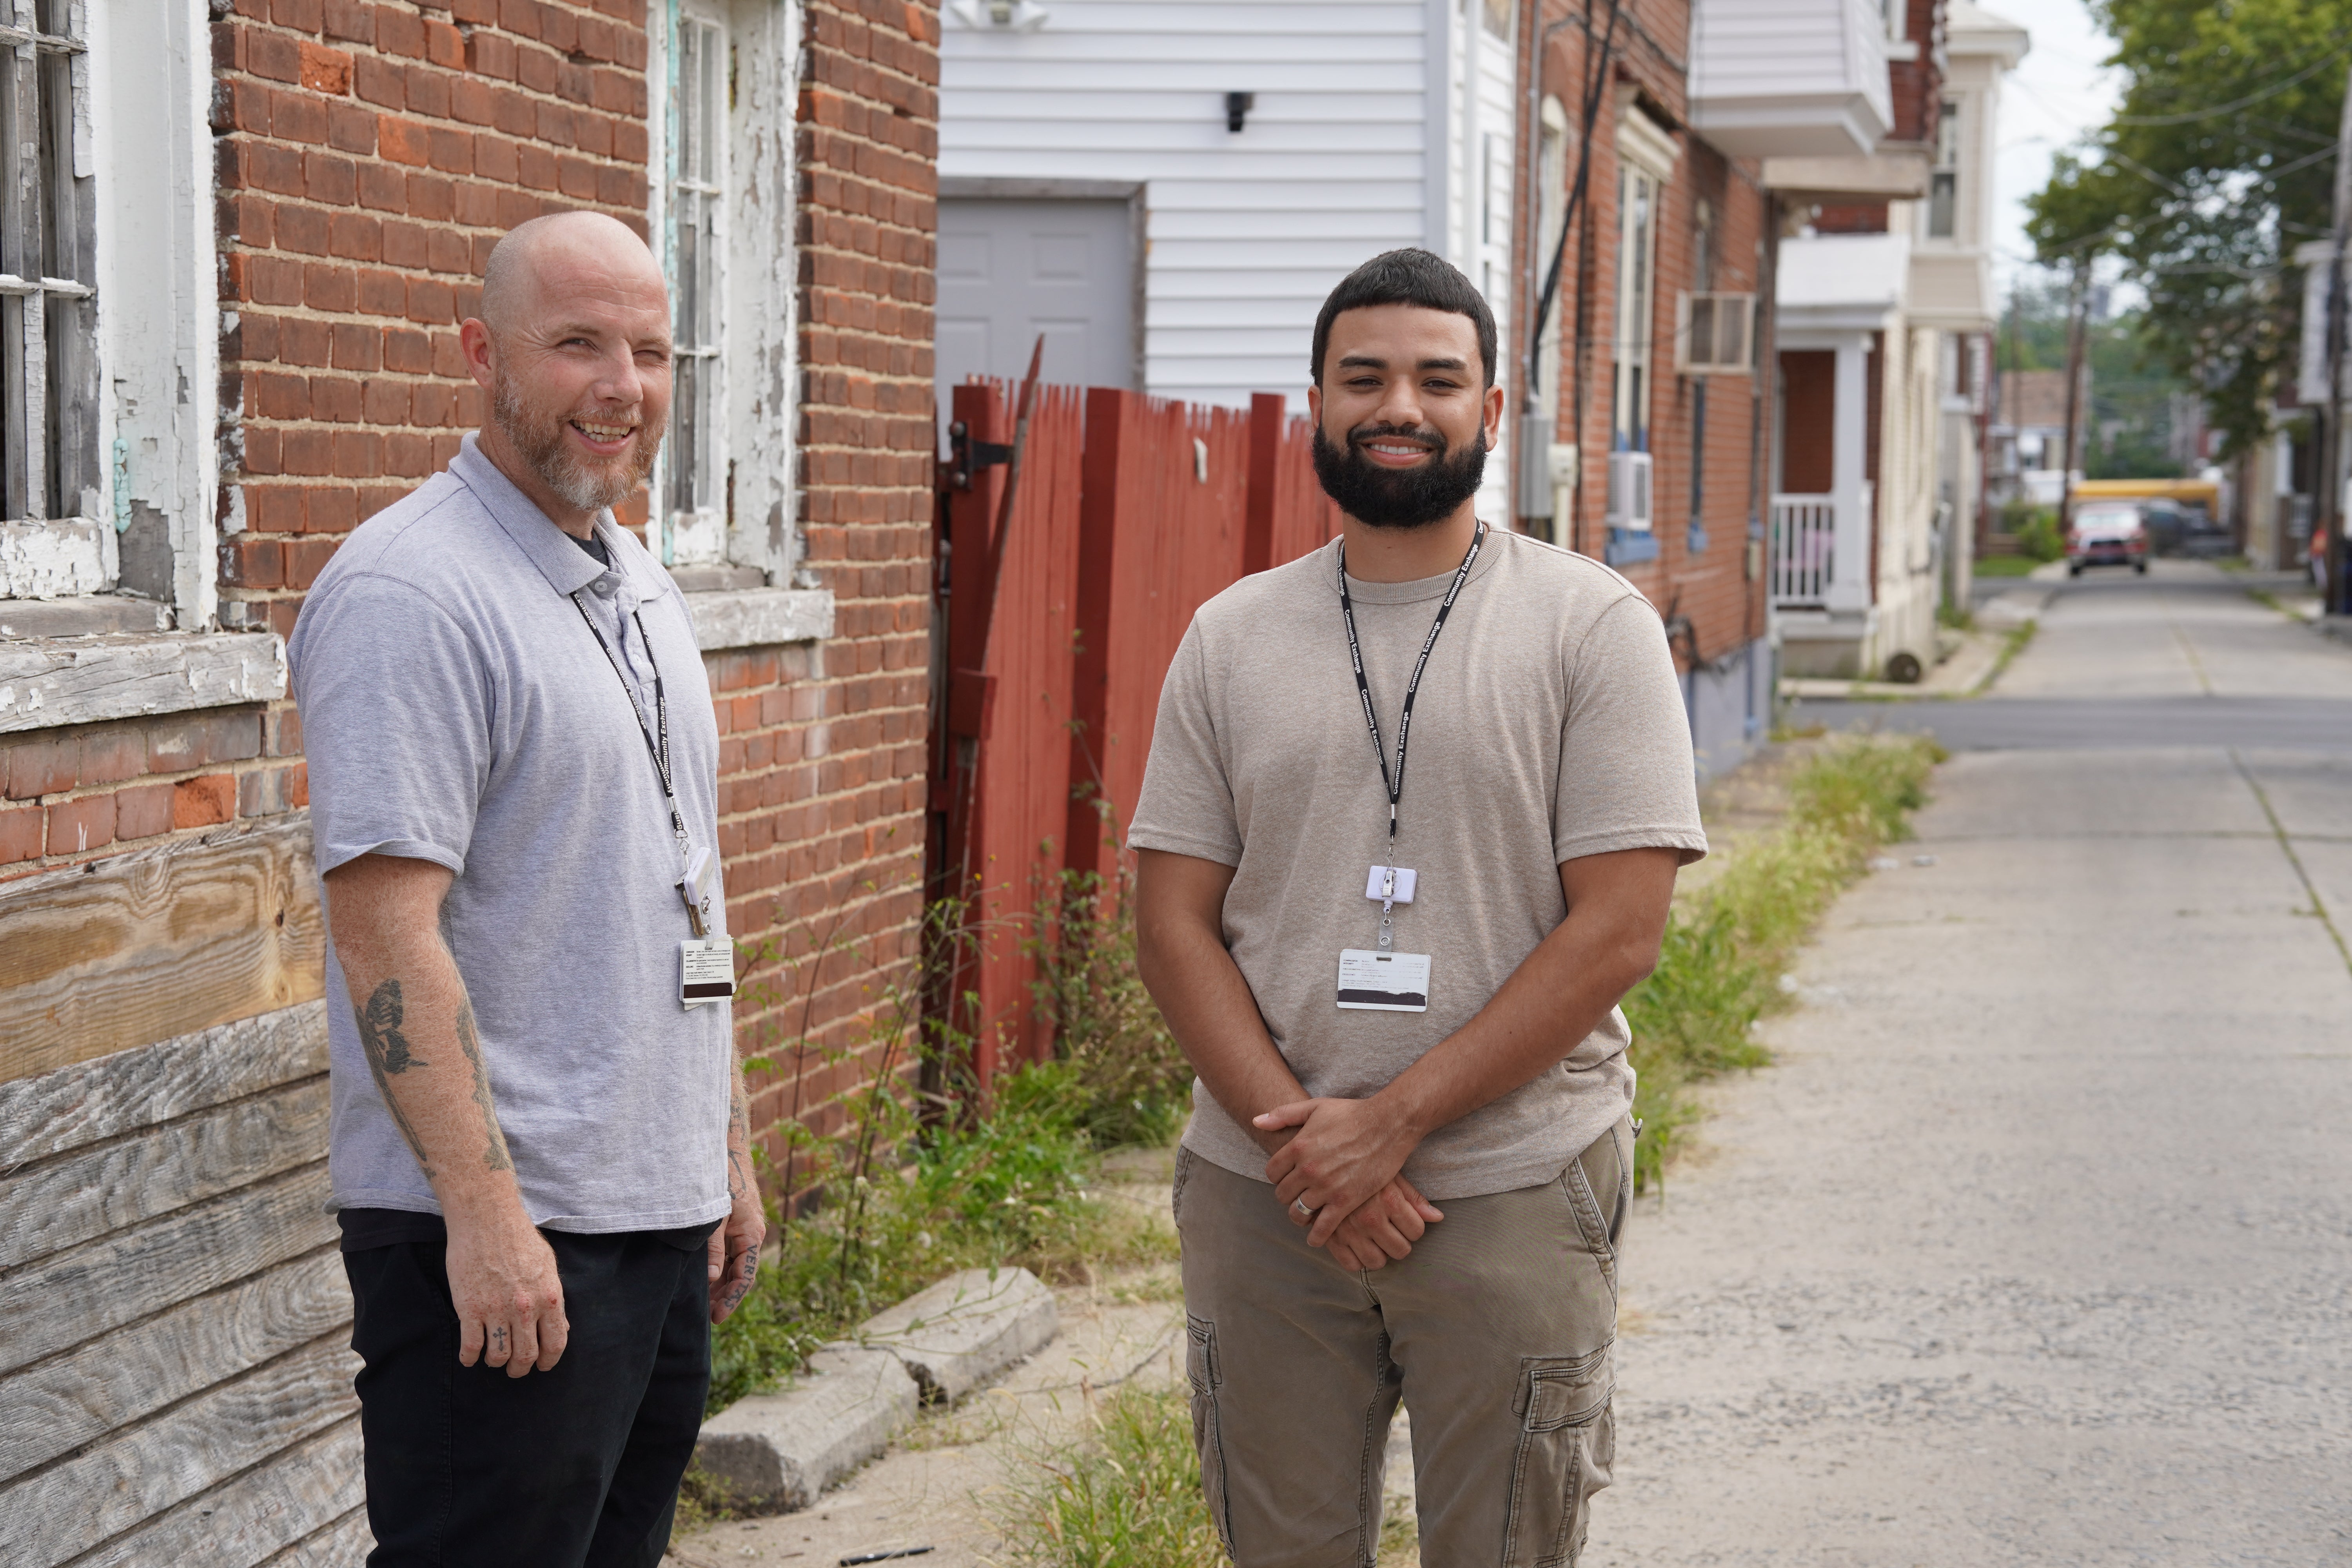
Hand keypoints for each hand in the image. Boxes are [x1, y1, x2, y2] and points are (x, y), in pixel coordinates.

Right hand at [444, 1201, 566, 1376]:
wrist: (486, 1219)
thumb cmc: (519, 1239)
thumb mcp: (548, 1266)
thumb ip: (553, 1298)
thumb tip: (560, 1327)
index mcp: (549, 1297)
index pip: (555, 1343)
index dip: (549, 1361)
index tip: (542, 1366)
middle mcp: (525, 1308)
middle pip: (526, 1356)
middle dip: (521, 1369)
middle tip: (515, 1370)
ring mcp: (496, 1310)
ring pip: (498, 1356)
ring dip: (496, 1362)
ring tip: (494, 1359)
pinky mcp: (469, 1308)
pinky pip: (470, 1347)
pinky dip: (470, 1358)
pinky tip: (470, 1357)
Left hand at [709, 1183, 765, 1324]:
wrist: (728, 1151)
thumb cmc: (722, 1181)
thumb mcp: (715, 1217)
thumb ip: (713, 1248)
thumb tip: (710, 1279)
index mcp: (752, 1235)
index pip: (745, 1277)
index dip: (731, 1299)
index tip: (716, 1317)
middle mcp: (752, 1234)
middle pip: (741, 1273)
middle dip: (726, 1295)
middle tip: (708, 1315)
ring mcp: (745, 1229)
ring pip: (735, 1263)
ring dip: (721, 1282)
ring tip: (704, 1301)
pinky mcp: (736, 1223)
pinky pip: (730, 1251)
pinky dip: (719, 1266)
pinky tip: (705, 1276)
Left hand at [1256, 1096, 1422, 1249]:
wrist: (1388, 1124)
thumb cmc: (1353, 1113)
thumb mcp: (1315, 1107)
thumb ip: (1283, 1114)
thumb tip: (1256, 1121)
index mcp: (1298, 1146)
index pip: (1272, 1173)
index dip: (1278, 1177)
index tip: (1287, 1179)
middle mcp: (1308, 1169)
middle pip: (1283, 1194)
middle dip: (1288, 1196)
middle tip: (1297, 1196)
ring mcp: (1327, 1186)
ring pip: (1298, 1212)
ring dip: (1299, 1216)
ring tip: (1306, 1216)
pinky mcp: (1346, 1200)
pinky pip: (1323, 1227)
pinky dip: (1317, 1236)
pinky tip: (1316, 1238)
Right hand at [1318, 1175, 1444, 1270]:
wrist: (1323, 1159)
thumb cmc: (1362, 1165)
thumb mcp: (1391, 1175)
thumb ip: (1414, 1199)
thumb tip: (1438, 1218)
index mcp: (1390, 1201)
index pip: (1417, 1231)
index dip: (1413, 1227)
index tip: (1405, 1221)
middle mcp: (1371, 1218)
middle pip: (1400, 1250)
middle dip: (1399, 1242)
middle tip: (1391, 1232)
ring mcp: (1350, 1230)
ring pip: (1377, 1262)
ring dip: (1380, 1254)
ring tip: (1375, 1239)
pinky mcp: (1331, 1238)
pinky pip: (1351, 1265)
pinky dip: (1357, 1259)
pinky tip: (1357, 1244)